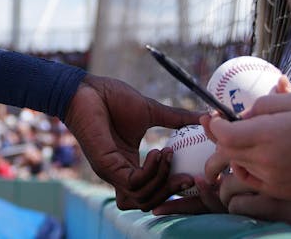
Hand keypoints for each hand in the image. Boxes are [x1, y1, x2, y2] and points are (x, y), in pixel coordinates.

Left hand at [62, 74, 200, 209]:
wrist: (87, 88)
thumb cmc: (113, 98)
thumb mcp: (151, 110)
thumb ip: (175, 119)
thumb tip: (204, 117)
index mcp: (130, 164)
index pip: (152, 191)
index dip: (172, 188)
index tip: (192, 175)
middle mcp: (120, 173)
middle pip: (148, 202)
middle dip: (170, 192)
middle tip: (187, 176)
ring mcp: (112, 172)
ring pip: (141, 198)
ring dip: (161, 180)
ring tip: (167, 155)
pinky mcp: (105, 166)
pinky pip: (132, 183)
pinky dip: (149, 172)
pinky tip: (156, 152)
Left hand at [203, 81, 290, 209]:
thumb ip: (267, 101)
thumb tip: (246, 111)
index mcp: (268, 134)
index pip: (225, 134)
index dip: (214, 124)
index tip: (213, 115)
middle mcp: (264, 159)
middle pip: (226, 150)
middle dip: (217, 135)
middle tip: (216, 122)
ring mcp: (269, 177)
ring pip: (235, 163)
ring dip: (231, 149)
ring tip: (237, 135)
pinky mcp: (276, 189)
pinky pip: (248, 178)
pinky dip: (242, 166)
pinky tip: (249, 155)